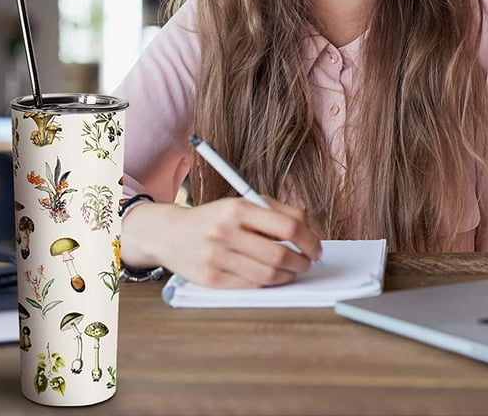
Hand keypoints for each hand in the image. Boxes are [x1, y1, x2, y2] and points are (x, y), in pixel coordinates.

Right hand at [122, 196, 322, 288]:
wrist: (171, 234)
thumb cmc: (216, 217)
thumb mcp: (243, 202)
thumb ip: (277, 210)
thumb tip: (309, 228)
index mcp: (237, 208)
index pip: (288, 226)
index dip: (309, 239)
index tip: (316, 247)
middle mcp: (226, 232)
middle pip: (280, 254)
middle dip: (302, 261)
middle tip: (308, 262)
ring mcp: (217, 258)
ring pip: (268, 274)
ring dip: (289, 275)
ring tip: (293, 270)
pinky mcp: (211, 280)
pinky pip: (251, 285)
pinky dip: (268, 282)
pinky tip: (273, 276)